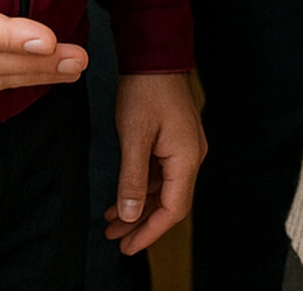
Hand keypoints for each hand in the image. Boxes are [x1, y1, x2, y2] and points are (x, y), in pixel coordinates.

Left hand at [104, 71, 205, 254]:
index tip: (127, 247)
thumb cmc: (145, 90)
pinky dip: (141, 187)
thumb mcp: (134, 136)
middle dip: (141, 223)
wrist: (155, 54)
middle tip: (115, 240)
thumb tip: (128, 215)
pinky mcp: (176, 139)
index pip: (173, 209)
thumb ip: (132, 179)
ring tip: (111, 222)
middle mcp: (192, 155)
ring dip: (138, 207)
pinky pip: (161, 173)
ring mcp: (185, 147)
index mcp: (187, 158)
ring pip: (163, 189)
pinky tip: (120, 196)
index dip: (149, 232)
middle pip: (169, 202)